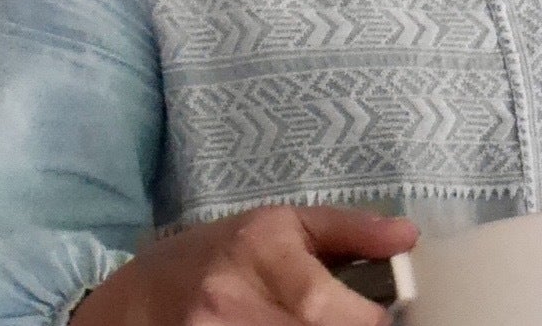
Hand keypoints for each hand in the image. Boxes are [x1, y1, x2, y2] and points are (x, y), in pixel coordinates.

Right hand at [70, 203, 419, 325]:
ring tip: (310, 325)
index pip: (349, 314)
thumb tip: (408, 237)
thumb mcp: (281, 226)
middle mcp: (236, 304)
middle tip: (350, 322)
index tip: (383, 319)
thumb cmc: (218, 256)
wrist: (132, 301)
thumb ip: (349, 230)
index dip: (376, 324)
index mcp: (266, 253)